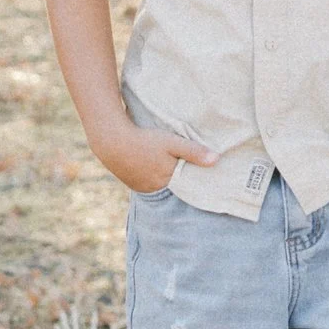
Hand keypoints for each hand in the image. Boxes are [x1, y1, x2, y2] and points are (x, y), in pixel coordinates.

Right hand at [82, 118, 208, 196]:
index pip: (186, 183)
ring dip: (163, 176)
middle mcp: (155, 188)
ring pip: (159, 183)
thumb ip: (193, 152)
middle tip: (182, 165)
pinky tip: (151, 164)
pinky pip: (146, 182)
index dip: (191, 176)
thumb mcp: (172, 143)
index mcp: (167, 179)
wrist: (111, 141)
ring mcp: (141, 187)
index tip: (200, 172)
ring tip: (165, 164)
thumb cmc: (144, 141)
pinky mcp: (131, 183)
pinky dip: (151, 176)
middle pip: (172, 183)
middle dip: (178, 176)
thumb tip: (216, 161)